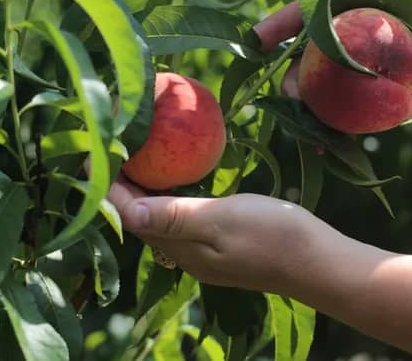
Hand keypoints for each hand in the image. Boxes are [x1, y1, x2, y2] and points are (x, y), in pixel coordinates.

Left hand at [108, 173, 343, 293]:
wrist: (318, 262)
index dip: (109, 187)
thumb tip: (124, 213)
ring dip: (143, 192)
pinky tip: (176, 180)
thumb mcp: (222, 220)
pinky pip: (180, 220)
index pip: (131, 216)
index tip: (93, 154)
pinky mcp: (219, 246)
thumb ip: (174, 216)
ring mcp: (203, 252)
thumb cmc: (273, 235)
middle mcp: (185, 254)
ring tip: (135, 158)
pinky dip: (168, 198)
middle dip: (120, 188)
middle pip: (140, 219)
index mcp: (181, 248)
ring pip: (159, 220)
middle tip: (110, 149)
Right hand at [253, 0, 411, 119]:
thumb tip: (314, 53)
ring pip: (313, 84)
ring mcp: (353, 68)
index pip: (306, 9)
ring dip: (303, 99)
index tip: (256, 42)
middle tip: (292, 87)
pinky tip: (315, 138)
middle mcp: (347, 34)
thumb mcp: (401, 7)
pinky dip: (322, 125)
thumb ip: (359, 17)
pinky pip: (333, 111)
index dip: (278, 25)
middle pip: (302, 51)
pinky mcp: (362, 98)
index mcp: (354, 1)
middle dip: (289, 69)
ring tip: (304, 107)